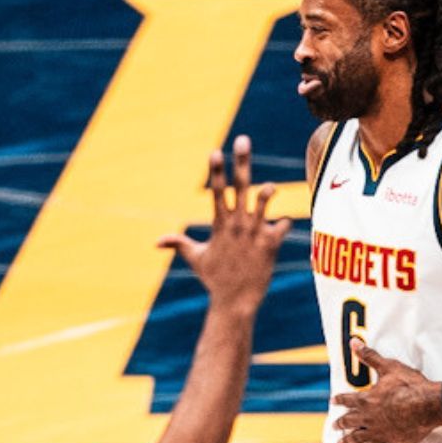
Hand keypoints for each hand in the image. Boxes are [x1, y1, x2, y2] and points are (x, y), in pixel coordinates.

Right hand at [159, 134, 290, 316]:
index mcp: (220, 224)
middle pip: (240, 186)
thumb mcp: (195, 259)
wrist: (235, 302)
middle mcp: (238, 224)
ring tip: (269, 187)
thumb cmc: (215, 280)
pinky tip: (285, 224)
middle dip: (241, 162)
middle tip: (243, 140)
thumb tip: (156, 242)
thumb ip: (179, 244)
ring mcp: (254, 233)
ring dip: (267, 192)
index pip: (217, 191)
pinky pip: (282, 226)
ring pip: (263, 203)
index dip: (216, 170)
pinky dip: (285, 222)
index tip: (215, 151)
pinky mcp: (270, 244)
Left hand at [332, 340, 441, 442]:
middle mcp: (367, 417)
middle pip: (348, 421)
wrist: (427, 406)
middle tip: (334, 426)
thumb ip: (370, 357)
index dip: (339, 400)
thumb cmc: (410, 386)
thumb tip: (354, 343)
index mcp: (366, 399)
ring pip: (356, 438)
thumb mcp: (389, 367)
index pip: (347, 399)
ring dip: (347, 441)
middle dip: (340, 424)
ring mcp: (376, 431)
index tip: (334, 402)